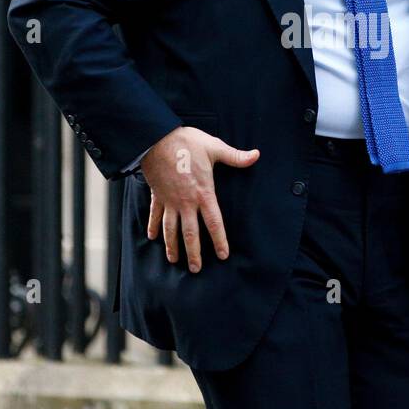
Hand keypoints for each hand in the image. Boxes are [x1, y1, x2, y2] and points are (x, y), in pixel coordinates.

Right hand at [141, 126, 259, 272]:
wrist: (156, 138)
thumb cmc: (187, 143)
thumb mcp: (214, 148)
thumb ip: (235, 156)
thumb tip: (256, 155)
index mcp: (203, 193)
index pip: (213, 222)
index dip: (219, 240)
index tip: (222, 255)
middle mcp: (185, 202)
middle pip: (190, 233)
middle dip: (193, 253)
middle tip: (196, 269)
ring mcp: (169, 200)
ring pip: (170, 229)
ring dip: (172, 246)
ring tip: (174, 261)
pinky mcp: (157, 195)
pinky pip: (155, 215)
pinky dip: (152, 226)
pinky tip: (152, 238)